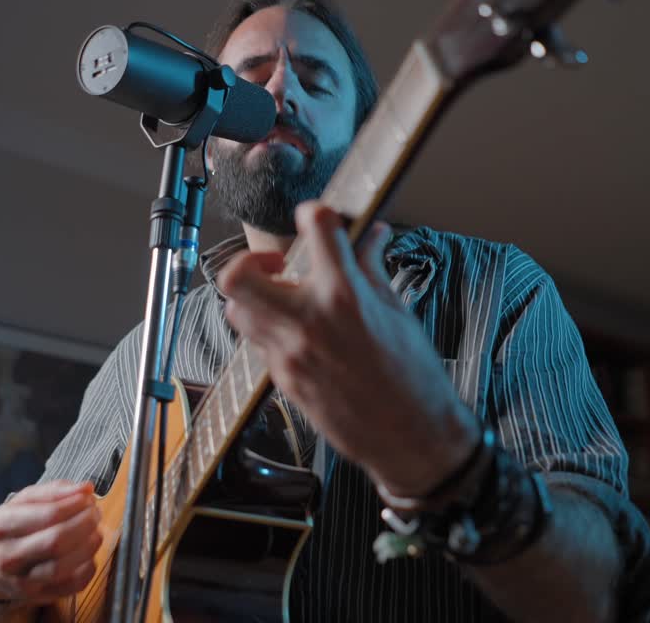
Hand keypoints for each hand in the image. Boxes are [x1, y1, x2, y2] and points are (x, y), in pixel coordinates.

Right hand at [0, 480, 102, 606]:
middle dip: (85, 524)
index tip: (88, 498)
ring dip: (89, 546)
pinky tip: (89, 555)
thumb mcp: (23, 502)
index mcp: (4, 524)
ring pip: (63, 566)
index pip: (48, 514)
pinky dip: (88, 569)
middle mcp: (9, 555)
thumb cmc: (11, 529)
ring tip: (95, 532)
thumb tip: (85, 489)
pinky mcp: (37, 596)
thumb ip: (55, 491)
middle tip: (95, 514)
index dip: (76, 505)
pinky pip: (71, 586)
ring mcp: (22, 580)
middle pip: (56, 541)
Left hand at [218, 202, 479, 495]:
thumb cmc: (412, 377)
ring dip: (255, 298)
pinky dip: (272, 330)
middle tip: (275, 266)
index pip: (316, 229)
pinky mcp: (283, 379)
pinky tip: (299, 333)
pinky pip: (258, 343)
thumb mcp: (396, 311)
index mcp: (345, 297)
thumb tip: (371, 236)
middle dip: (249, 261)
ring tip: (284, 300)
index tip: (317, 216)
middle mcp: (308, 322)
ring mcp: (289, 354)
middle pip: (238, 276)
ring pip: (238, 311)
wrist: (410, 435)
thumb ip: (372, 268)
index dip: (315, 213)